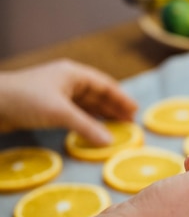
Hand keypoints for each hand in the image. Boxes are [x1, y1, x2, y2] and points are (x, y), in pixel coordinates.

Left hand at [0, 59, 136, 144]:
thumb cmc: (25, 99)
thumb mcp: (60, 113)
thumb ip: (87, 127)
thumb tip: (109, 142)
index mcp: (73, 74)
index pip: (105, 84)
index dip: (121, 98)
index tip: (135, 111)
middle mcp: (67, 81)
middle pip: (97, 94)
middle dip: (113, 108)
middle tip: (129, 123)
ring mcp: (56, 93)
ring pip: (86, 104)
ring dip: (101, 115)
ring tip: (116, 127)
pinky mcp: (46, 105)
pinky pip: (74, 112)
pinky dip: (86, 120)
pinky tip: (92, 129)